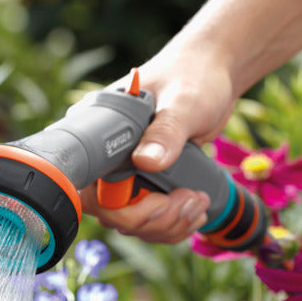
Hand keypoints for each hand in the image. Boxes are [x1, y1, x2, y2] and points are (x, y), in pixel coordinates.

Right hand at [80, 51, 238, 244]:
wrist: (213, 74)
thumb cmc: (194, 76)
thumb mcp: (183, 102)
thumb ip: (166, 131)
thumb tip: (146, 161)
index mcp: (98, 131)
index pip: (88, 188)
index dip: (120, 207)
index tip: (159, 199)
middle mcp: (105, 158)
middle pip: (112, 214)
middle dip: (154, 218)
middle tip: (190, 200)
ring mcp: (124, 175)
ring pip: (132, 224)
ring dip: (168, 225)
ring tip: (198, 202)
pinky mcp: (144, 185)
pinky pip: (148, 222)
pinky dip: (172, 226)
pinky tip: (194, 212)